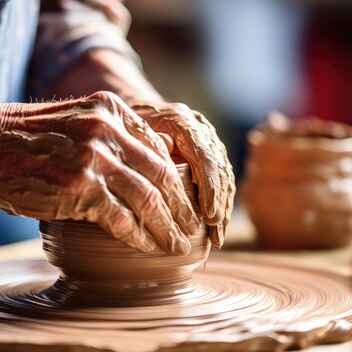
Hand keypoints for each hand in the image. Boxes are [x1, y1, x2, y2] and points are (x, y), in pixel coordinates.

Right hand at [0, 92, 199, 254]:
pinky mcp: (80, 187)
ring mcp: (94, 158)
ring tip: (177, 245)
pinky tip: (146, 248)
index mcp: (110, 109)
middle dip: (181, 206)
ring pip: (148, 199)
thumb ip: (107, 136)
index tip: (184, 199)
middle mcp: (107, 129)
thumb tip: (140, 170)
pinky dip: (138, 236)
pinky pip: (121, 218)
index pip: (158, 147)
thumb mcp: (73, 121)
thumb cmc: (21, 139)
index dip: (176, 178)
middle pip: (160, 174)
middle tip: (191, 228)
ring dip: (166, 227)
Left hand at [131, 102, 234, 247]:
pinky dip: (220, 205)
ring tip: (217, 237)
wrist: (138, 114)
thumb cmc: (127, 126)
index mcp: (183, 121)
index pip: (203, 154)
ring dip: (223, 208)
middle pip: (219, 168)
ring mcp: (209, 142)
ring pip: (224, 176)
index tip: (209, 213)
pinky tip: (216, 228)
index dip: (209, 185)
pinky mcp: (210, 156)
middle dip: (219, 202)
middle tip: (214, 229)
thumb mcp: (129, 132)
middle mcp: (201, 129)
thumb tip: (164, 163)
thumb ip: (144, 145)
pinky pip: (221, 182)